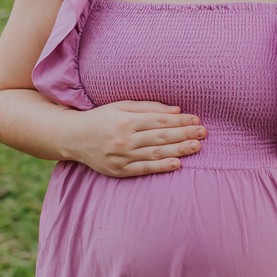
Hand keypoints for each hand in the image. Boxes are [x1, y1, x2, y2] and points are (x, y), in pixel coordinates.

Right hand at [66, 101, 205, 177]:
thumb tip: (176, 110)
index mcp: (125, 120)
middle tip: (203, 132)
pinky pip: (144, 169)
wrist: (73, 138)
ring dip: (179, 150)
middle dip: (184, 134)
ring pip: (156, 153)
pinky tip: (177, 163)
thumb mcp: (121, 105)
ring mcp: (121, 157)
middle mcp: (124, 139)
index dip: (180, 120)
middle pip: (161, 137)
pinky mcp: (119, 171)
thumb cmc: (100, 118)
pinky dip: (161, 167)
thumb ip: (148, 107)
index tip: (196, 119)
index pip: (159, 120)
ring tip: (196, 147)